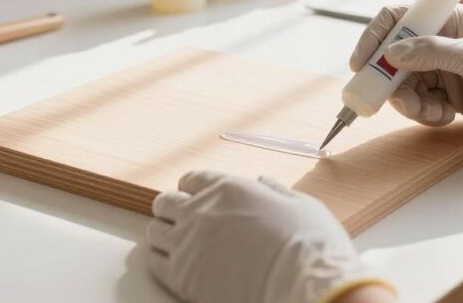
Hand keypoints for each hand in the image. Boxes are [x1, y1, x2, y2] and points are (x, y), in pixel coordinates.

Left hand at [147, 170, 394, 302]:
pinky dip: (160, 260)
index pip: (192, 178)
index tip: (195, 194)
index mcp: (228, 188)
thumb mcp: (299, 204)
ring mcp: (188, 244)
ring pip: (155, 231)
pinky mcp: (182, 277)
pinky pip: (155, 262)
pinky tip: (171, 263)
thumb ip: (275, 191)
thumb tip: (263, 183)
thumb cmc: (308, 244)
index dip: (193, 187)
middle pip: (166, 202)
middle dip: (172, 207)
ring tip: (174, 241)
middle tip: (180, 217)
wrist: (302, 284)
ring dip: (164, 233)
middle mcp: (201, 211)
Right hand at [350, 5, 462, 141]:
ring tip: (431, 112)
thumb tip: (392, 53)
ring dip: (410, 102)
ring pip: (405, 85)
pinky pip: (421, 104)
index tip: (361, 63)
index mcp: (447, 21)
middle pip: (394, 58)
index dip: (374, 38)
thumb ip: (432, 52)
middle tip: (395, 100)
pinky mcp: (450, 95)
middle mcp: (441, 42)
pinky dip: (426, 113)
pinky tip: (447, 116)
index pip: (398, 20)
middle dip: (390, 81)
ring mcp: (444, 70)